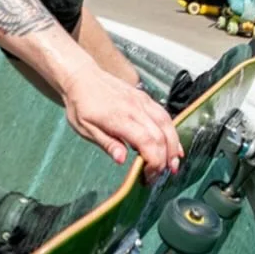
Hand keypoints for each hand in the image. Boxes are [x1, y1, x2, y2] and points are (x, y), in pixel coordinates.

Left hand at [61, 66, 182, 176]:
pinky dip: (172, 132)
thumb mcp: (85, 129)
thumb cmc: (81, 106)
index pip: (147, 142)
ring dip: (173, 146)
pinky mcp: (146, 99)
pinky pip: (164, 116)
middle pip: (161, 136)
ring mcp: (143, 102)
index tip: (148, 176)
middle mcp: (136, 109)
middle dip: (165, 159)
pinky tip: (174, 145)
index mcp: (120, 118)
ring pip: (167, 125)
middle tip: (161, 175)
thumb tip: (122, 160)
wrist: (82, 77)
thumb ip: (106, 143)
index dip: (153, 162)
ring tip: (174, 164)